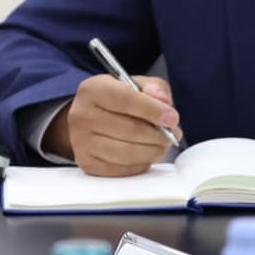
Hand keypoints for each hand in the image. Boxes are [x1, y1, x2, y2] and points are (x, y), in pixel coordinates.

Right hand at [45, 74, 178, 176]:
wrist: (91, 118)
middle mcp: (81, 115)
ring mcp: (80, 142)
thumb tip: (163, 102)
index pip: (125, 99)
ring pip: (125, 153)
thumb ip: (155, 88)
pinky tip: (147, 155)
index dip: (152, 110)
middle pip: (128, 130)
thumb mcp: (138, 85)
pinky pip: (119, 169)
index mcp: (93, 90)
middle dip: (158, 134)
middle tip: (173, 134)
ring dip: (152, 151)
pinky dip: (140, 164)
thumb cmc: (120, 100)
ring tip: (163, 145)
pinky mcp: (86, 163)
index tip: (172, 118)